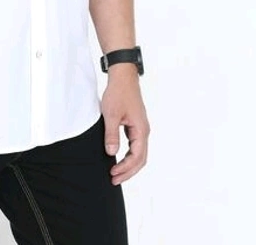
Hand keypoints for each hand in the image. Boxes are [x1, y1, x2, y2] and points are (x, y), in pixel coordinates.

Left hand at [101, 66, 149, 184]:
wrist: (123, 76)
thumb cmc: (118, 92)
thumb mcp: (111, 114)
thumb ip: (111, 134)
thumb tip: (112, 153)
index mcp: (141, 130)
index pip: (137, 157)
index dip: (125, 169)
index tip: (113, 174)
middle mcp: (144, 131)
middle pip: (140, 158)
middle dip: (128, 171)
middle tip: (114, 179)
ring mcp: (140, 127)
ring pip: (138, 152)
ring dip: (128, 164)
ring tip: (116, 172)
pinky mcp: (135, 124)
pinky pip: (134, 144)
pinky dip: (128, 154)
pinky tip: (118, 156)